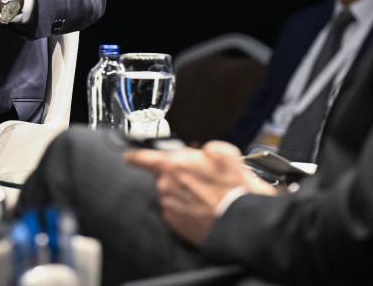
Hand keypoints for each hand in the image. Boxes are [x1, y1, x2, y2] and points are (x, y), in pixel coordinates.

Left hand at [125, 141, 275, 245]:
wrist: (243, 223)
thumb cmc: (236, 189)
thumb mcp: (226, 154)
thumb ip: (207, 147)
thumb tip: (203, 151)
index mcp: (174, 165)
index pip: (144, 158)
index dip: (135, 156)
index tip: (129, 157)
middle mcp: (166, 186)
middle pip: (164, 176)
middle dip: (179, 176)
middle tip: (202, 181)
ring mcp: (170, 206)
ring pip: (171, 194)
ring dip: (183, 193)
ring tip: (207, 197)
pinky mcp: (176, 224)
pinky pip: (175, 210)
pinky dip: (186, 209)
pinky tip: (203, 209)